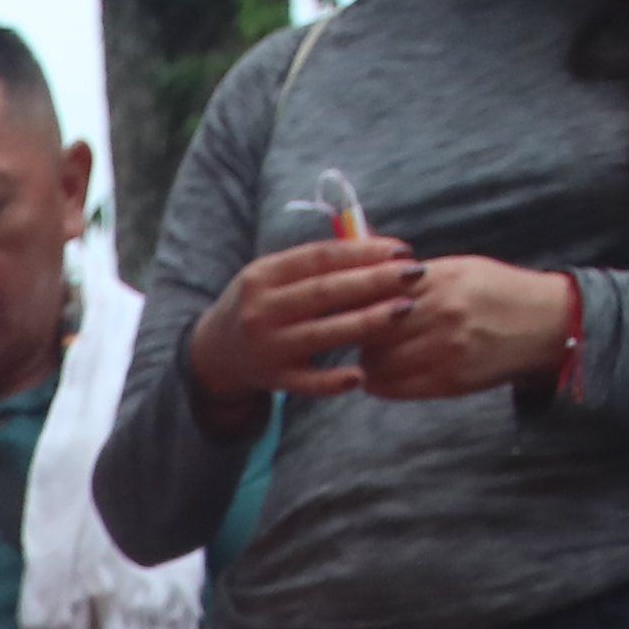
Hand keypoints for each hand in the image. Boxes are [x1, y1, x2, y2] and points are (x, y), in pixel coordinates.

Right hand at [187, 233, 426, 407]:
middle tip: (414, 274)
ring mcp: (267, 346)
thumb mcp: (276, 275)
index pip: (320, 257)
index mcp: (264, 274)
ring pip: (322, 333)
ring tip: (405, 310)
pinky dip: (332, 381)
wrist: (215, 352)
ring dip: (366, 322)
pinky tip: (360, 375)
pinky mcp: (272, 379)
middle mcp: (261, 309)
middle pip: (325, 292)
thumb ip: (319, 263)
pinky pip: (306, 382)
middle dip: (374, 280)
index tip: (401, 249)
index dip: (364, 251)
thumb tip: (380, 246)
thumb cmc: (263, 304)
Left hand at [355, 255, 575, 399]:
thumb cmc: (499, 293)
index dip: (353, 300)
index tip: (346, 305)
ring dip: (368, 360)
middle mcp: (441, 313)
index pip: (373, 291)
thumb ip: (414, 278)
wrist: (546, 324)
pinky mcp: (448, 381)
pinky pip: (392, 387)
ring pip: (375, 361)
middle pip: (368, 327)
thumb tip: (364, 283)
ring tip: (378, 353)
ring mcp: (444, 350)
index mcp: (441, 279)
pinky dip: (380, 382)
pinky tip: (386, 373)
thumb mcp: (458, 270)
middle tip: (358, 332)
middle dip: (357, 331)